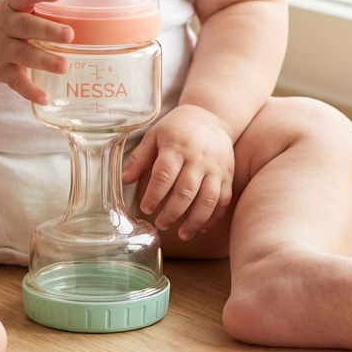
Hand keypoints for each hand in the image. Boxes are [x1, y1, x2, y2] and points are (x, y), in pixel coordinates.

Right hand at [0, 0, 72, 103]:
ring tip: (64, 66)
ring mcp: (2, 50)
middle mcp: (6, 26)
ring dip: (43, 60)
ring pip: (22, 55)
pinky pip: (15, 82)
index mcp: (12, 6)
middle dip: (47, 30)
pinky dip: (29, 91)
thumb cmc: (8, 19)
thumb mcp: (17, 1)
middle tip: (70, 34)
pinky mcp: (1, 71)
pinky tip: (46, 98)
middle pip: (25, 26)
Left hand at [122, 106, 234, 240]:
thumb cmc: (177, 128)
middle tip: (160, 225)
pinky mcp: (227, 174)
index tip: (145, 208)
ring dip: (195, 221)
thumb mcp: (154, 135)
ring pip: (208, 199)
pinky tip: (202, 228)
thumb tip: (124, 180)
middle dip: (172, 213)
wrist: (210, 116)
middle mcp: (198, 158)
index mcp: (176, 146)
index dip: (154, 195)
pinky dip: (214, 217)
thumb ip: (139, 158)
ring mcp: (215, 167)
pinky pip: (224, 199)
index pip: (164, 174)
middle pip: (186, 191)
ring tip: (183, 235)